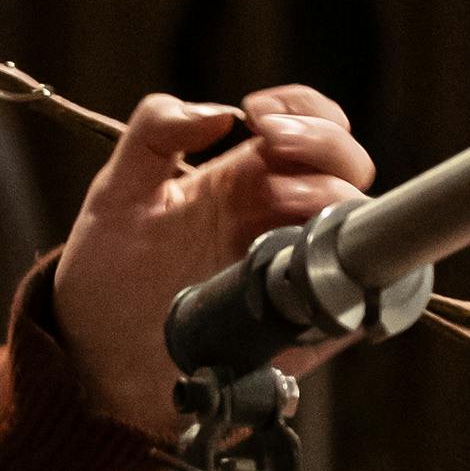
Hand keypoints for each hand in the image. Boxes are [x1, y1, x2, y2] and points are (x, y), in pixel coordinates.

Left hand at [49, 84, 376, 434]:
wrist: (105, 362)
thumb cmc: (109, 279)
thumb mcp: (117, 194)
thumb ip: (152, 134)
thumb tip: (217, 112)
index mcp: (244, 177)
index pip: (307, 124)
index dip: (301, 108)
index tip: (258, 114)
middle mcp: (280, 216)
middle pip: (347, 162)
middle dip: (320, 142)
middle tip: (271, 146)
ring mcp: (298, 264)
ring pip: (359, 215)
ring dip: (330, 194)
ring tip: (279, 201)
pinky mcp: (311, 317)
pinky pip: (364, 288)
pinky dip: (358, 263)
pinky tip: (309, 255)